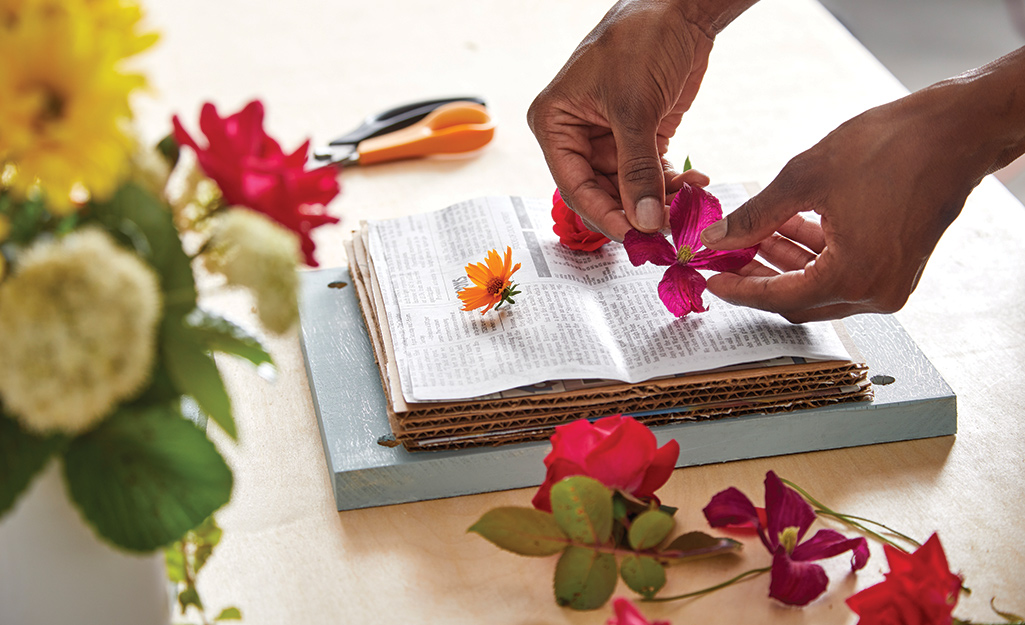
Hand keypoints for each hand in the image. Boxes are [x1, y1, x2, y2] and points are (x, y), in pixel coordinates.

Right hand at [527, 0, 717, 240]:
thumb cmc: (639, 39)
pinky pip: (651, 174)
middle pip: (601, 193)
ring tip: (688, 207)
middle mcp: (576, 135)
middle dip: (635, 212)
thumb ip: (637, 170)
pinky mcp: (639, 136)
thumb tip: (645, 221)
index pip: (574, 186)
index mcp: (555, 124)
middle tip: (667, 231)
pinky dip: (672, 184)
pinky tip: (695, 186)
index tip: (636, 237)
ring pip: (629, 189)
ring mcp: (609, 138)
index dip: (605, 215)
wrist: (679, 7)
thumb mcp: (635, 108)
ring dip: (659, 201)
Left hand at [700, 79, 1013, 322]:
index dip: (739, 287)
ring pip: (819, 287)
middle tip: (726, 254)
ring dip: (783, 263)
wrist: (958, 130)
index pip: (779, 298)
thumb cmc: (892, 147)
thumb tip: (717, 237)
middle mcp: (876, 293)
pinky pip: (842, 274)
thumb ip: (755, 215)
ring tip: (752, 233)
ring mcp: (891, 285)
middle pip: (798, 301)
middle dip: (758, 277)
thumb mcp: (805, 178)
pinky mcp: (898, 268)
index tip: (710, 275)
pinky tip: (786, 227)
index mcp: (853, 278)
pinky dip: (812, 255)